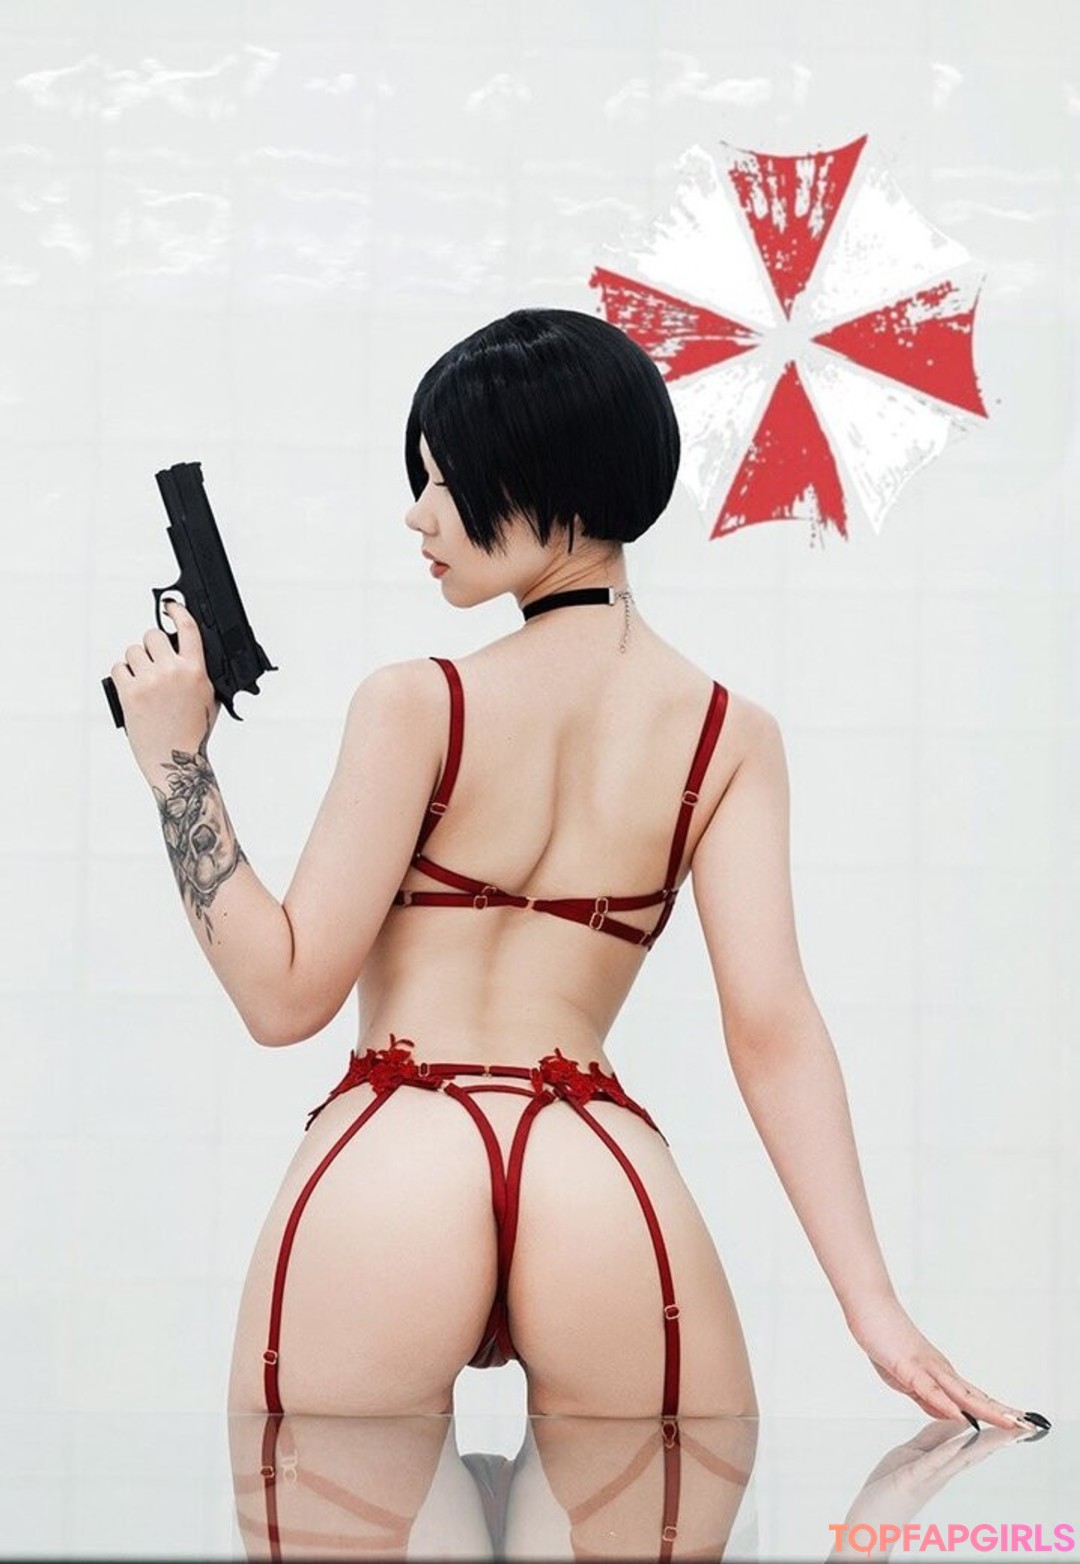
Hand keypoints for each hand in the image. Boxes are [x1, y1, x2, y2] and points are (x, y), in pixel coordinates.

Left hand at [109, 598, 219, 777]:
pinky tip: (131, 687)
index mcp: (196, 671)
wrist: (176, 760)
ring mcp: (149, 681)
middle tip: (154, 661)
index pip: (188, 629)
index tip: (170, 607)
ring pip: (133, 651)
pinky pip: (118, 668)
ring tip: (143, 679)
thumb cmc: (193, 733)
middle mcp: (172, 672)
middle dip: (152, 646)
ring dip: (136, 661)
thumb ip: (201, 673)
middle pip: (153, 636)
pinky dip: (123, 675)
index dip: (177, 612)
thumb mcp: (210, 699)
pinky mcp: (129, 693)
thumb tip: (189, 652)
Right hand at [846, 1294, 1034, 1430]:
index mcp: (940, 1374)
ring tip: (1007, 1421)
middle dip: (1000, 1411)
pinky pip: (929, 1389)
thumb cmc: (885, 1338)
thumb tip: (947, 1414)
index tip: (1018, 1421)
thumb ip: (925, 1398)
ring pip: (960, 1393)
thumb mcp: (905, 1378)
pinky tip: (959, 1415)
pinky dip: (946, 1403)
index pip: (973, 1396)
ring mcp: (926, 1367)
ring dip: (985, 1409)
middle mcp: (940, 1370)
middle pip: (975, 1395)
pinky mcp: (908, 1366)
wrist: (870, 1305)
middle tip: (1026, 1424)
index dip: (996, 1409)